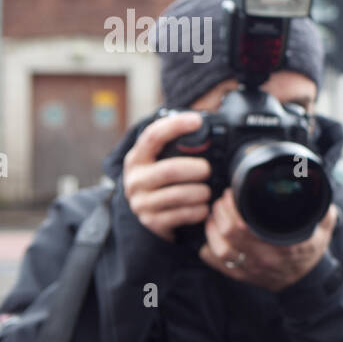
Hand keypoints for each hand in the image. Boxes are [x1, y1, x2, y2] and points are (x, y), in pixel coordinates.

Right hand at [121, 113, 212, 241]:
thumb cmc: (163, 181)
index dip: (175, 126)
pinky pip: (182, 215)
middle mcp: (135, 179)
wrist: (149, 215)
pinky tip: (203, 208)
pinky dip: (199, 210)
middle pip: (170, 170)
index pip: (153, 136)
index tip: (197, 120)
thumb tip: (203, 124)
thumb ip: (175, 146)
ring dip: (201, 192)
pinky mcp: (152, 221)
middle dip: (196, 169)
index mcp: (138, 158)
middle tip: (207, 170)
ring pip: (179, 195)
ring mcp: (142, 202)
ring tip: (207, 191)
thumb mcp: (161, 161)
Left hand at [198, 188, 339, 291]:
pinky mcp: (242, 276)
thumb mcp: (322, 228)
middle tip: (222, 200)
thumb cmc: (310, 252)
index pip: (243, 225)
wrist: (307, 282)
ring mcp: (251, 269)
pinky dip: (209, 249)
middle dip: (220, 212)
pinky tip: (213, 238)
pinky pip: (217, 263)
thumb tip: (318, 186)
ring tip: (214, 216)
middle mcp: (264, 258)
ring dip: (212, 229)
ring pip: (219, 249)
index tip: (232, 193)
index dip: (232, 207)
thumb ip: (320, 208)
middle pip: (228, 233)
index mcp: (282, 245)